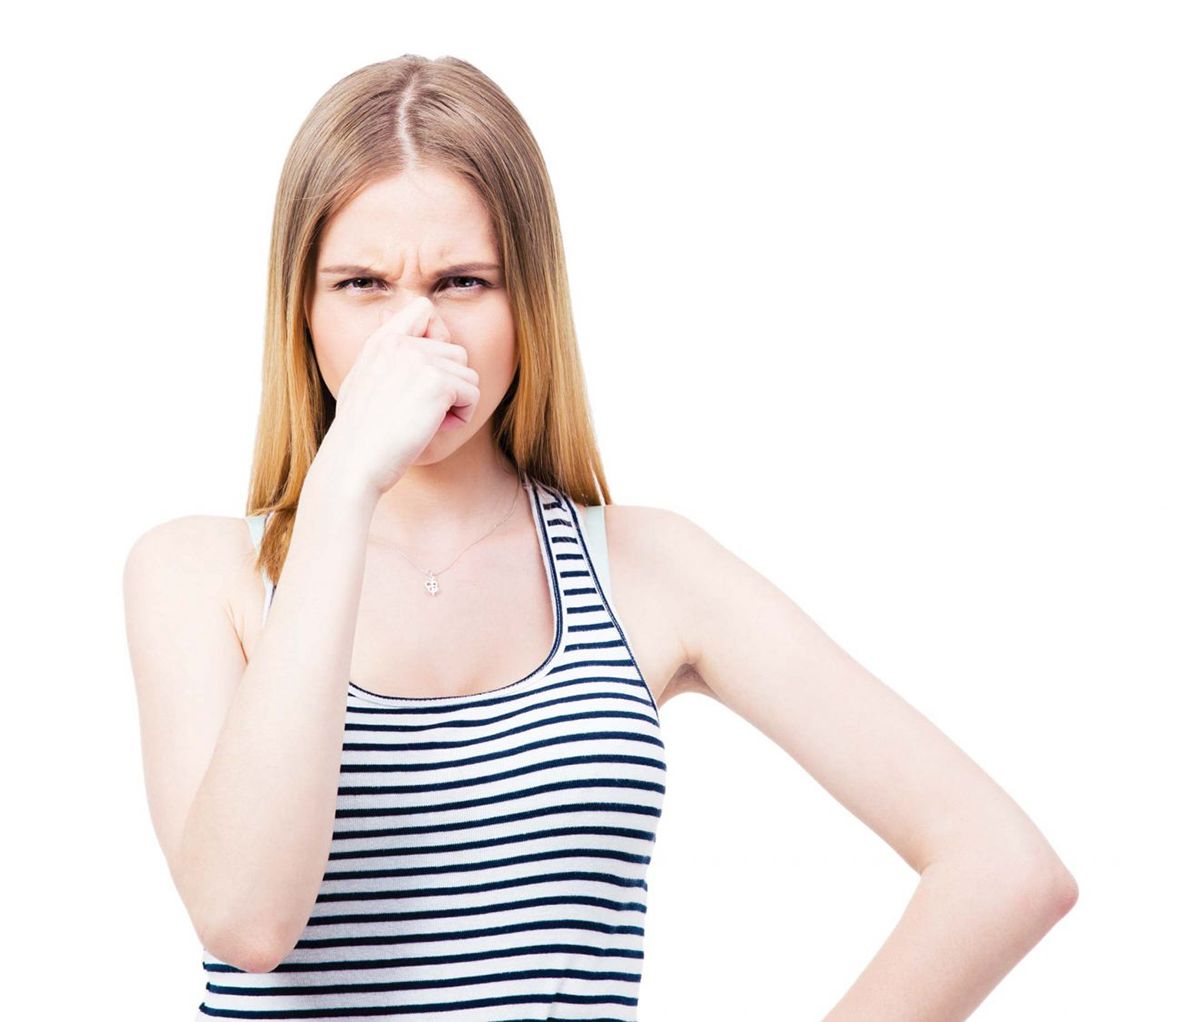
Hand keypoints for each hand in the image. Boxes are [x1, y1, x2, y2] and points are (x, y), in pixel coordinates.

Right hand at [320, 297, 480, 497]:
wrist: (355, 461)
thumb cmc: (360, 433)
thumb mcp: (363, 379)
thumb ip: (385, 353)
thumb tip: (394, 319)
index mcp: (381, 341)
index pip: (423, 309)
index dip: (437, 336)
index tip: (428, 370)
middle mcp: (401, 343)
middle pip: (456, 351)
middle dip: (450, 383)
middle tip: (426, 410)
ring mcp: (420, 360)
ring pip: (468, 374)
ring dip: (458, 402)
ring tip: (430, 420)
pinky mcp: (438, 383)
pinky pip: (472, 393)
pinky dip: (463, 415)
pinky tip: (437, 428)